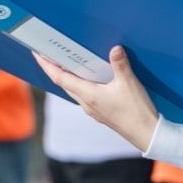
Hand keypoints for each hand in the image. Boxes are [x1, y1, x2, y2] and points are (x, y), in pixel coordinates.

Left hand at [34, 46, 158, 150]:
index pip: (60, 78)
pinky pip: (84, 95)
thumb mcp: (129, 84)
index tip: (36, 54)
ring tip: (66, 62)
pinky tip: (89, 78)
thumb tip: (114, 48)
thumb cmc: (136, 111)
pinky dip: (80, 84)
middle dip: (54, 68)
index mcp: (88, 95)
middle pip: (64, 83)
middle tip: (49, 53)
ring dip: (67, 76)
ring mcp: (92, 109)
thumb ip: (120, 64)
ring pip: (73, 90)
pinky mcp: (100, 112)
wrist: (146, 134)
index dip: (46, 65)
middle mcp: (86, 103)